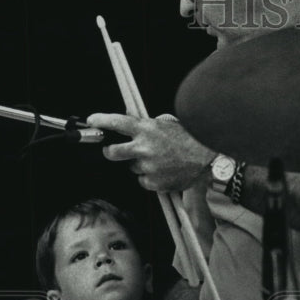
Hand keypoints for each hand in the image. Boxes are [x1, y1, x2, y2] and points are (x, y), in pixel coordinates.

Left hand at [85, 112, 215, 190]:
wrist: (207, 157)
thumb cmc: (189, 139)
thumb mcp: (166, 123)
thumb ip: (146, 123)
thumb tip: (128, 117)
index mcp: (146, 129)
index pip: (117, 122)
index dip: (101, 121)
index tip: (92, 121)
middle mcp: (144, 147)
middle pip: (112, 153)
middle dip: (109, 152)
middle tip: (113, 151)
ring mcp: (148, 166)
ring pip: (132, 167)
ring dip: (140, 164)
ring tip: (159, 160)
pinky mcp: (154, 182)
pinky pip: (144, 181)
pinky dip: (150, 177)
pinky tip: (163, 171)